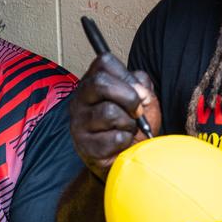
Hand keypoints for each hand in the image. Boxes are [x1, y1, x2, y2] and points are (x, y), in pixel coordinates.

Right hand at [70, 53, 160, 179]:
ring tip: (127, 130)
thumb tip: (139, 91)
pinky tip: (121, 144)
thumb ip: (142, 85)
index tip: (138, 92)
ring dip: (129, 124)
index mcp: (92, 82)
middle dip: (129, 98)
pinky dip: (126, 141)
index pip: (104, 62)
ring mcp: (78, 122)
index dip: (127, 76)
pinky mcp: (85, 145)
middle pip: (101, 83)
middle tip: (137, 112)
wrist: (126, 159)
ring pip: (109, 112)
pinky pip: (114, 137)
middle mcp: (80, 99)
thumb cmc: (131, 125)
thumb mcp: (142, 99)